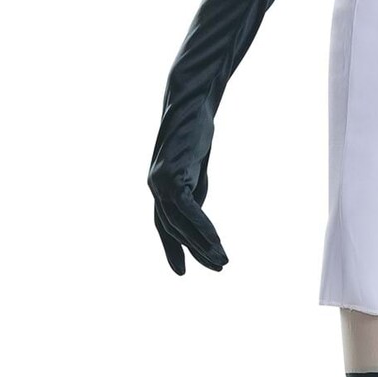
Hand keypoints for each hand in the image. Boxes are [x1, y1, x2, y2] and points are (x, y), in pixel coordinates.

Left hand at [148, 98, 228, 274]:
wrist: (191, 103)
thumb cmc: (194, 132)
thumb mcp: (194, 167)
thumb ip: (192, 190)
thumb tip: (196, 215)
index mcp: (159, 187)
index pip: (163, 226)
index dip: (171, 250)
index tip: (181, 273)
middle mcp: (155, 187)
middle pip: (172, 229)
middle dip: (195, 251)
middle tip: (218, 268)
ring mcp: (160, 182)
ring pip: (179, 224)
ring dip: (202, 245)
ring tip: (222, 260)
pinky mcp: (172, 175)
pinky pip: (187, 210)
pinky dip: (202, 227)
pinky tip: (216, 241)